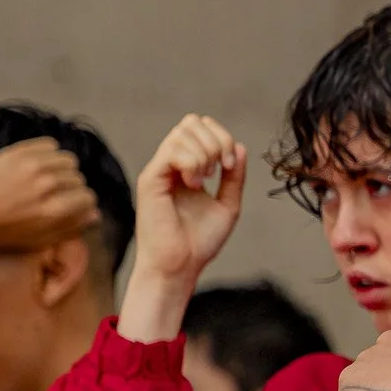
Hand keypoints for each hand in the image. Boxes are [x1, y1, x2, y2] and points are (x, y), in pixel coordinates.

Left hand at [0, 138, 101, 254]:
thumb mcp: (40, 240)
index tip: (69, 208)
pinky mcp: (18, 152)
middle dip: (70, 189)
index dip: (80, 205)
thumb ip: (72, 227)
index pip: (88, 198)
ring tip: (45, 180)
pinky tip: (36, 166)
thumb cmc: (2, 235)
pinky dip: (48, 154)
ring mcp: (32, 166)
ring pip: (68, 160)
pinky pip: (50, 145)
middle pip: (79, 179)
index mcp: (56, 210)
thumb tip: (96, 214)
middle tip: (51, 197)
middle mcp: (48, 185)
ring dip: (60, 170)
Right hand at [132, 114, 247, 284]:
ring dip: (204, 153)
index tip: (229, 166)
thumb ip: (234, 177)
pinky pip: (171, 152)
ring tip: (204, 180)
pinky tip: (194, 184)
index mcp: (187, 168)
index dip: (221, 137)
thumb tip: (239, 146)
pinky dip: (191, 162)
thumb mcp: (227, 205)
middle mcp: (170, 166)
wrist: (179, 267)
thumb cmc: (198, 243)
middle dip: (216, 140)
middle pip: (191, 122)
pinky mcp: (150, 180)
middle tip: (221, 169)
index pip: (200, 128)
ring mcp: (159, 171)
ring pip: (182, 133)